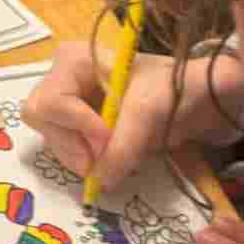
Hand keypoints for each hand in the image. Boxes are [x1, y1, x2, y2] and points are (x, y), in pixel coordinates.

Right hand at [22, 40, 243, 199]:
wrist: (200, 100)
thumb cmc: (174, 88)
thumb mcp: (150, 111)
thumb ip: (123, 146)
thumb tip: (99, 182)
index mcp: (75, 60)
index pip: (52, 100)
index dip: (76, 125)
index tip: (107, 140)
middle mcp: (64, 80)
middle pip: (44, 121)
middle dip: (73, 144)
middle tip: (102, 161)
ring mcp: (69, 106)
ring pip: (53, 140)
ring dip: (82, 157)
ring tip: (115, 160)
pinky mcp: (78, 130)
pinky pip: (67, 152)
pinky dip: (87, 163)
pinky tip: (111, 160)